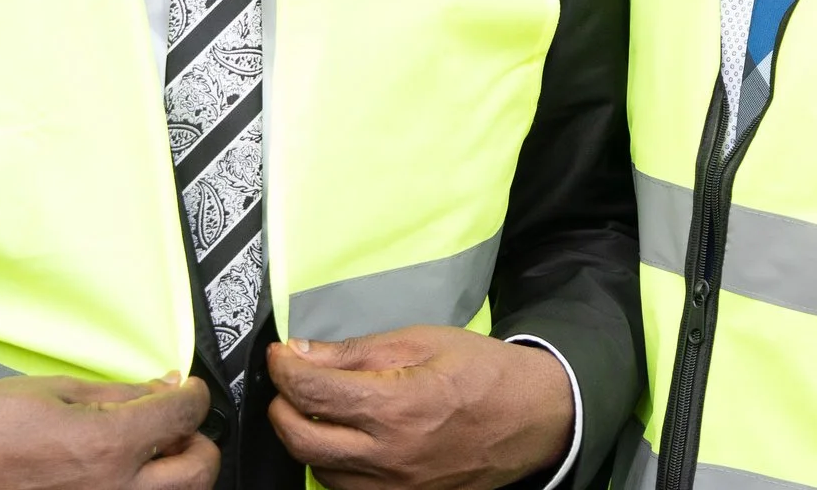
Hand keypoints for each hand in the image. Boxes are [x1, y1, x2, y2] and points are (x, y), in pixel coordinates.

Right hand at [0, 373, 216, 489]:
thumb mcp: (55, 390)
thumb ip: (120, 394)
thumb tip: (164, 389)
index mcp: (107, 446)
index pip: (185, 415)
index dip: (193, 394)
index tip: (186, 390)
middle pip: (198, 469)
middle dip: (195, 440)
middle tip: (173, 425)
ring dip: (172, 472)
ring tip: (145, 452)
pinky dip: (136, 489)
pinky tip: (114, 474)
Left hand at [267, 325, 574, 489]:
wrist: (534, 418)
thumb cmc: (484, 373)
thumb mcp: (423, 342)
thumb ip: (357, 351)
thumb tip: (302, 353)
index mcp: (396, 405)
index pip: (310, 389)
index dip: (283, 366)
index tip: (281, 354)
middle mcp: (388, 455)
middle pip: (299, 436)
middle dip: (283, 403)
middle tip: (293, 381)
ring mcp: (393, 487)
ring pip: (316, 466)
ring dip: (306, 433)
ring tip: (326, 407)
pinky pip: (343, 487)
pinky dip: (333, 461)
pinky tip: (349, 437)